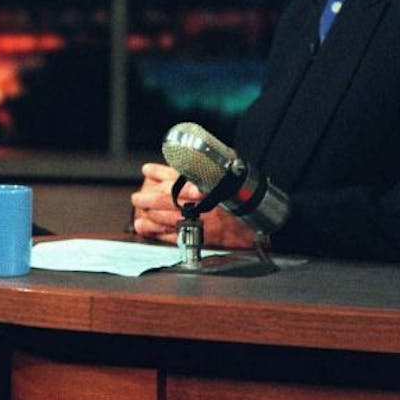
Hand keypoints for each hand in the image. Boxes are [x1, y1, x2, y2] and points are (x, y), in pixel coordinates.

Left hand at [129, 163, 255, 249]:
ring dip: (149, 214)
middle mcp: (202, 204)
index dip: (159, 173)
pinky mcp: (201, 238)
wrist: (262, 223)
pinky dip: (156, 232)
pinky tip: (144, 227)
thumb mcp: (226, 176)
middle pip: (167, 199)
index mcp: (208, 186)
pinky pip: (174, 235)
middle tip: (138, 197)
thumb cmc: (244, 199)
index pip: (177, 177)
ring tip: (138, 209)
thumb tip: (184, 162)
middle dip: (149, 198)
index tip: (146, 170)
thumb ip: (205, 169)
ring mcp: (201, 222)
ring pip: (167, 217)